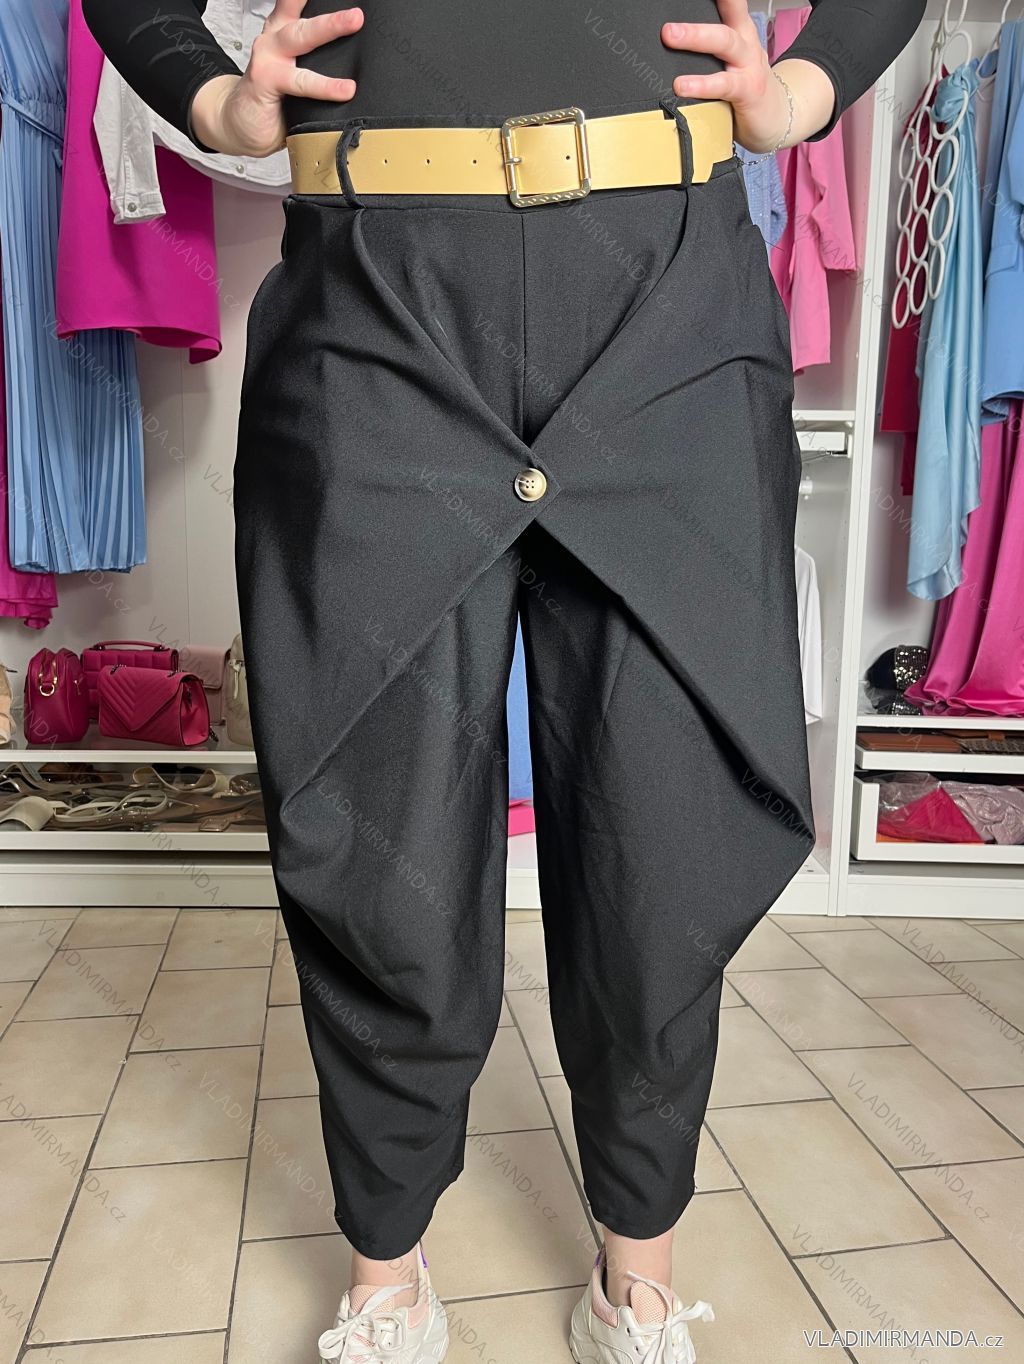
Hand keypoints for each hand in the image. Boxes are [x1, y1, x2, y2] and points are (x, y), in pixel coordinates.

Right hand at [191, 2, 363, 156]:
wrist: (240, 123)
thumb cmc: (270, 99)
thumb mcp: (294, 72)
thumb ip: (316, 63)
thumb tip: (357, 69)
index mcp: (283, 30)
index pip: (298, 4)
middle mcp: (275, 38)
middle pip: (305, 15)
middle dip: (331, 10)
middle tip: (355, 7)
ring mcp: (269, 56)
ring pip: (301, 36)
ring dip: (329, 27)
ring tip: (353, 21)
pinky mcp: (265, 79)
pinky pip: (301, 81)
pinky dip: (325, 86)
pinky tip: (345, 89)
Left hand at [661, 1, 834, 151]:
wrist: (775, 117)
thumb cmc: (746, 87)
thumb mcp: (730, 59)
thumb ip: (708, 48)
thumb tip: (670, 41)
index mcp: (740, 30)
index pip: (729, 3)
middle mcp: (745, 42)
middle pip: (727, 14)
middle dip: (699, 10)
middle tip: (671, 13)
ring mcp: (748, 65)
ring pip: (724, 41)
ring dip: (696, 37)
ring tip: (670, 36)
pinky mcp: (748, 91)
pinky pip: (724, 84)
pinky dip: (702, 84)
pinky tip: (682, 86)